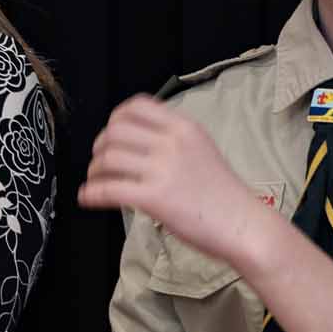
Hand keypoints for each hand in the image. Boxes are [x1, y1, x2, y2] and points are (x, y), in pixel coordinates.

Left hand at [78, 96, 282, 267]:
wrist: (244, 225)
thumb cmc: (223, 194)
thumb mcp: (201, 149)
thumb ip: (171, 140)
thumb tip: (133, 141)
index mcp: (184, 127)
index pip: (136, 106)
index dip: (114, 119)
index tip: (110, 134)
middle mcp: (172, 143)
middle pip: (115, 130)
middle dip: (99, 147)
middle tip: (99, 162)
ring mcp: (163, 169)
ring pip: (108, 158)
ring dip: (94, 171)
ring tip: (95, 181)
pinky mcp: (155, 198)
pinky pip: (109, 189)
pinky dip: (91, 193)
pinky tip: (87, 198)